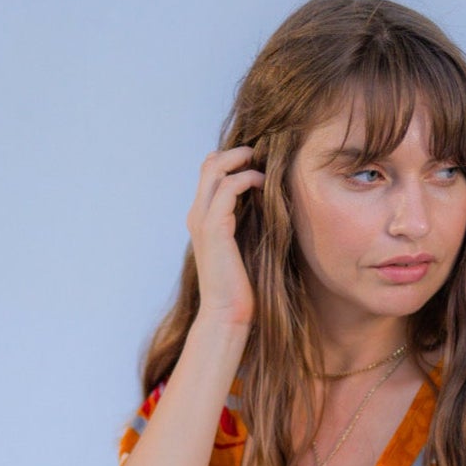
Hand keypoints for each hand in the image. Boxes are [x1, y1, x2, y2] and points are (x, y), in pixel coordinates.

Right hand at [186, 145, 264, 330]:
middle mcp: (197, 214)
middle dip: (236, 152)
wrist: (227, 312)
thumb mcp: (244, 245)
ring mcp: (202, 220)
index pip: (209, 172)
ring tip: (263, 165)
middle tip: (261, 154)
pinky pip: (228, 188)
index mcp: (202, 217)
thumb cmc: (240, 285)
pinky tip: (263, 184)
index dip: (231, 160)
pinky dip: (247, 179)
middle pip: (209, 163)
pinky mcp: (213, 228)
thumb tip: (267, 203)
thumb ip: (247, 222)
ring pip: (215, 168)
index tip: (258, 162)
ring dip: (241, 160)